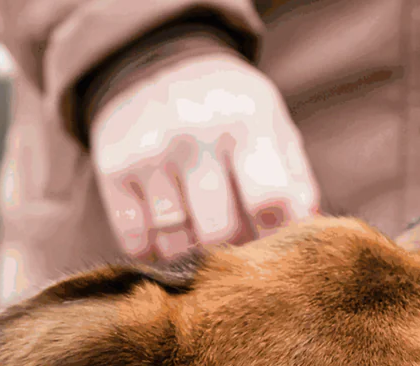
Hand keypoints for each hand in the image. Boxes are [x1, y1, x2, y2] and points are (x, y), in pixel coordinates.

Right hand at [90, 50, 319, 261]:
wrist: (155, 64)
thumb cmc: (227, 111)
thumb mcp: (270, 125)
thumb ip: (294, 178)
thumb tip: (305, 227)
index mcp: (246, 122)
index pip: (269, 201)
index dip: (272, 232)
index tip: (265, 231)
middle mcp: (195, 135)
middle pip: (220, 233)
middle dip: (230, 244)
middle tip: (230, 230)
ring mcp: (150, 154)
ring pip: (176, 244)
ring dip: (189, 246)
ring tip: (195, 219)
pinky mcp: (113, 172)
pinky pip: (139, 243)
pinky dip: (154, 247)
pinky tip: (163, 222)